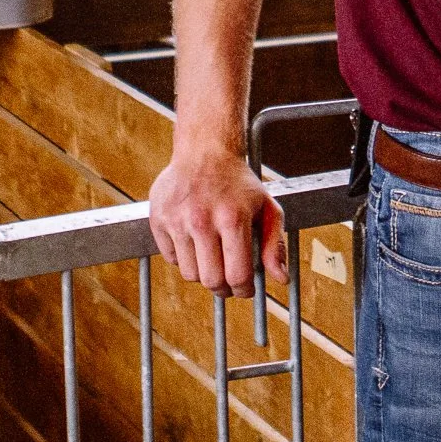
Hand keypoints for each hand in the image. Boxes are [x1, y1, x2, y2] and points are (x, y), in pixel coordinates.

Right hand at [148, 149, 288, 297]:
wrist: (205, 151)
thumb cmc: (239, 183)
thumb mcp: (267, 208)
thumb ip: (274, 244)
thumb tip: (281, 279)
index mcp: (233, 218)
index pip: (237, 275)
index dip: (244, 290)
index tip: (245, 289)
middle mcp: (202, 220)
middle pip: (211, 280)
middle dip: (224, 288)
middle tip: (229, 281)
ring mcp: (177, 220)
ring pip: (190, 274)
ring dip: (203, 273)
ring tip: (212, 258)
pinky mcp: (159, 219)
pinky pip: (171, 259)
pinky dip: (184, 258)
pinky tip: (194, 242)